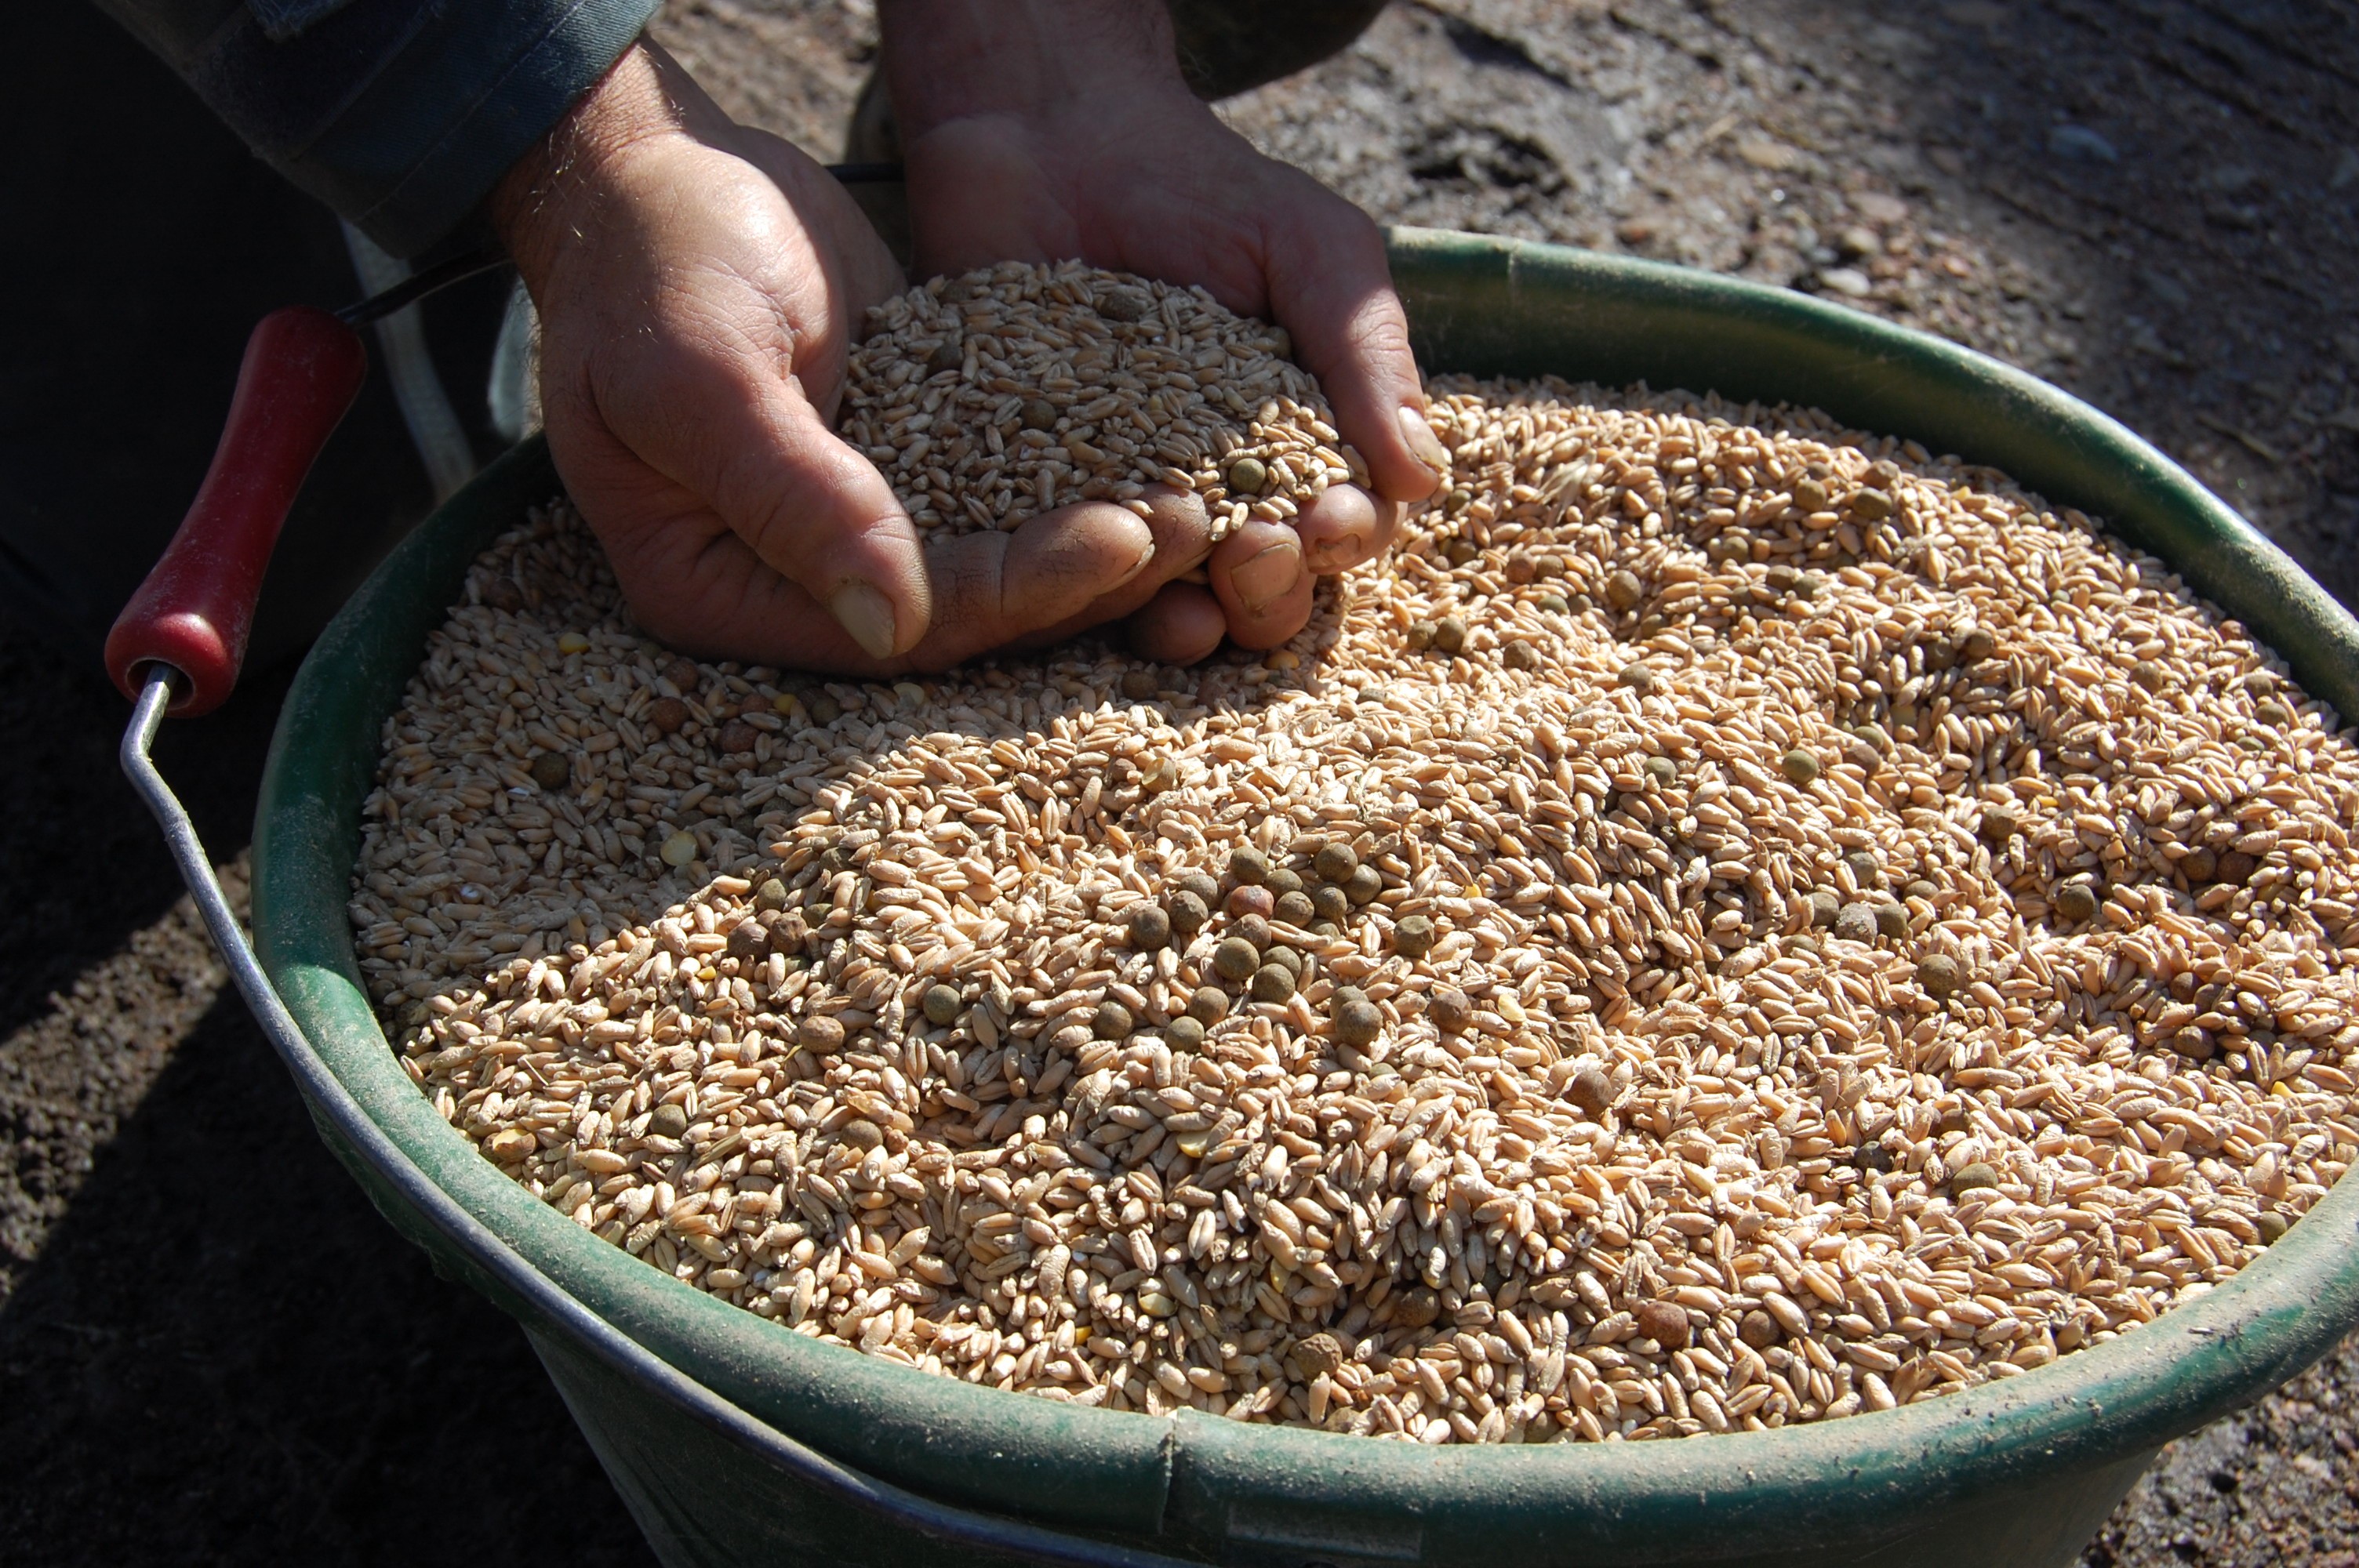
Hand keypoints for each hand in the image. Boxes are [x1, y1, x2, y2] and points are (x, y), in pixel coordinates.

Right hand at [488, 42, 1177, 671]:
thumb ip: (794, 495)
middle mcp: (791, 584)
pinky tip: (1160, 458)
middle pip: (960, 617)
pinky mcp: (906, 469)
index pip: (891, 630)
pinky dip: (1074, 484)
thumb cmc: (650, 261)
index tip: (1121, 540)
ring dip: (1094, 543)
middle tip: (1191, 525)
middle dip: (1079, 580)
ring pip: (993, 566)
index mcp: (719, 594)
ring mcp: (853, 530)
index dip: (1012, 596)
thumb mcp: (702, 371)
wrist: (657, 170)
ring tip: (1198, 501)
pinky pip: (1000, 497)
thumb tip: (889, 626)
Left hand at [880, 0, 1448, 662]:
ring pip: (1166, 604)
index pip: (1341, 530)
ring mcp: (1123, 506)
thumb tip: (1425, 478)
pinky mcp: (1032, 502)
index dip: (1343, 540)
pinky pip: (1060, 568)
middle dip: (1270, 592)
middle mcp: (1216, 498)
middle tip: (1254, 552)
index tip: (1331, 520)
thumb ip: (1368, 355)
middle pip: (1261, 591)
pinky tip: (1089, 575)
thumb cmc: (1201, 187)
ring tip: (1183, 608)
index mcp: (1299, 453)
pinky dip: (1080, 589)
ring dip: (1188, 620)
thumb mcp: (1313, 251)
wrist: (1047, 135)